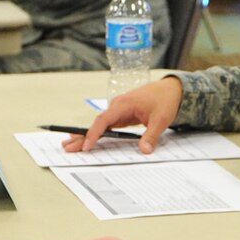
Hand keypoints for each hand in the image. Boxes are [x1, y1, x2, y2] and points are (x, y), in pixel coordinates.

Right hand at [64, 78, 183, 154]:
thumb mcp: (161, 119)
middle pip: (96, 122)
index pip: (104, 120)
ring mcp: (119, 110)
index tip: (87, 145)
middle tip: (68, 147)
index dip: (94, 133)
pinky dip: (97, 133)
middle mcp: (117, 106)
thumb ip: (151, 136)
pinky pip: (106, 125)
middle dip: (82, 135)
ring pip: (99, 124)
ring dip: (86, 135)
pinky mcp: (122, 114)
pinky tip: (87, 140)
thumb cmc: (165, 100)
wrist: (171, 89)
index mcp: (124, 104)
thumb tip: (145, 151)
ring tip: (71, 145)